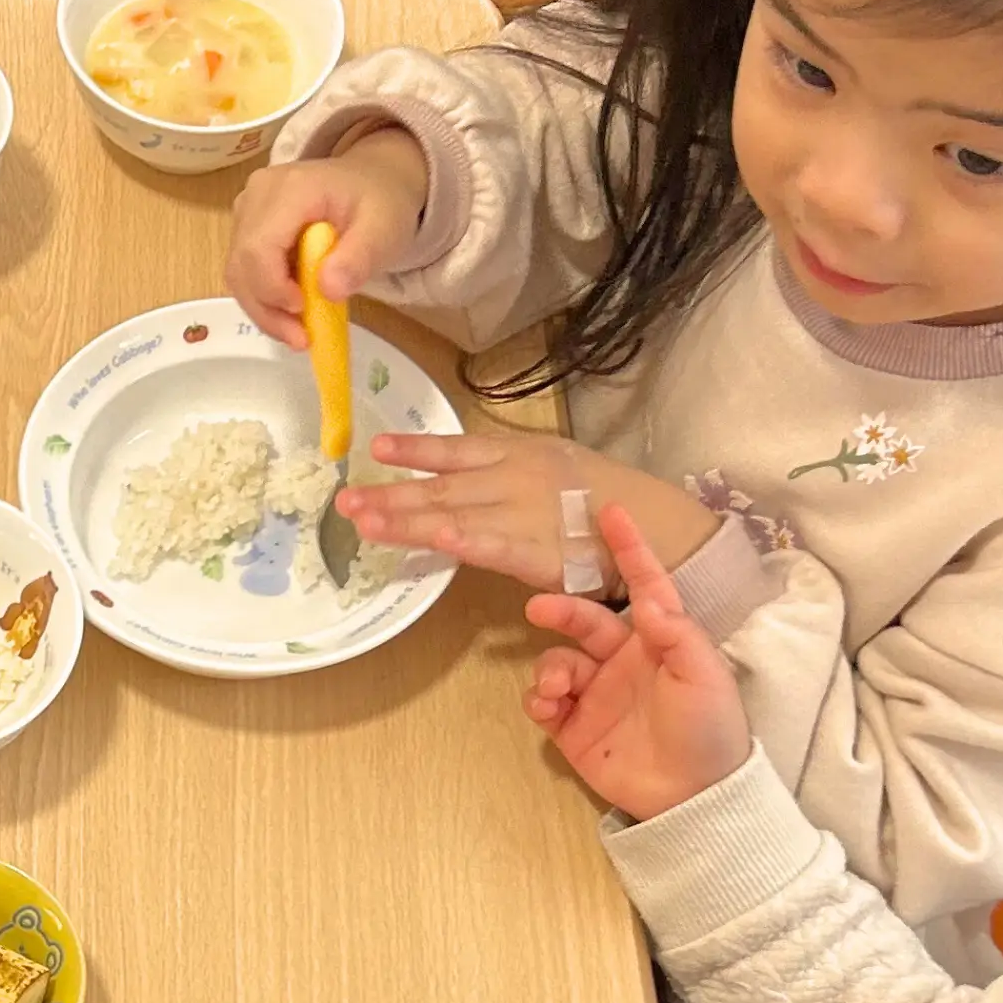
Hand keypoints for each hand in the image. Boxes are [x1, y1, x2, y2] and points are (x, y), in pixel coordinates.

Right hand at [225, 137, 429, 349]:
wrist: (374, 180)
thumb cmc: (381, 202)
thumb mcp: (385, 228)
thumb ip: (359, 257)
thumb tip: (328, 290)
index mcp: (290, 188)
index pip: (259, 247)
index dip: (272, 288)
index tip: (303, 312)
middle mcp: (257, 195)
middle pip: (241, 264)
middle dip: (267, 310)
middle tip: (302, 340)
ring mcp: (247, 210)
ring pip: (237, 273)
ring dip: (264, 311)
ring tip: (299, 333)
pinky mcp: (246, 227)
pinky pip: (245, 272)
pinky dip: (265, 300)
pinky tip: (292, 313)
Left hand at [340, 425, 714, 588]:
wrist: (657, 523)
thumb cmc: (605, 499)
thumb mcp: (556, 465)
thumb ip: (508, 471)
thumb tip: (462, 478)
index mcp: (518, 455)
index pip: (457, 450)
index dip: (415, 450)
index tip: (376, 450)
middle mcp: (514, 480)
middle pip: (442, 487)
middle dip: (391, 495)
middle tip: (346, 502)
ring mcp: (525, 514)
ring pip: (456, 515)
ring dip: (407, 520)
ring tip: (364, 523)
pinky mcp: (540, 552)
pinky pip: (496, 547)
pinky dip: (467, 543)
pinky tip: (438, 541)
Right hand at [523, 505, 752, 820]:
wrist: (693, 798)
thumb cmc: (710, 729)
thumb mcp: (704, 676)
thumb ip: (676, 634)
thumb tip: (648, 598)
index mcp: (660, 641)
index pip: (643, 585)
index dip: (629, 549)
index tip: (611, 510)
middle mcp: (625, 660)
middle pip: (584, 620)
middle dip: (560, 610)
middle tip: (537, 608)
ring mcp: (597, 694)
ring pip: (557, 660)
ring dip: (550, 668)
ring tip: (558, 689)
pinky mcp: (575, 728)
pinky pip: (544, 701)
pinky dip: (539, 698)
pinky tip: (548, 707)